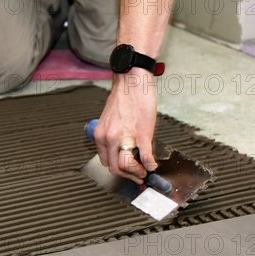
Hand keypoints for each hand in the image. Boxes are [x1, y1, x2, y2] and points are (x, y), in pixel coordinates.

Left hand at [93, 69, 157, 183]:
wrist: (132, 79)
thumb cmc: (125, 96)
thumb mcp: (111, 120)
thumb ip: (114, 136)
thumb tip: (123, 149)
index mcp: (101, 135)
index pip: (106, 162)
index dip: (118, 170)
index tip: (126, 172)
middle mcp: (109, 138)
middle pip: (114, 168)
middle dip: (128, 176)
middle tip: (138, 176)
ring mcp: (125, 136)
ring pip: (126, 166)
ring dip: (137, 173)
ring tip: (145, 171)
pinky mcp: (142, 133)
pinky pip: (145, 156)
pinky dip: (150, 164)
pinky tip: (153, 165)